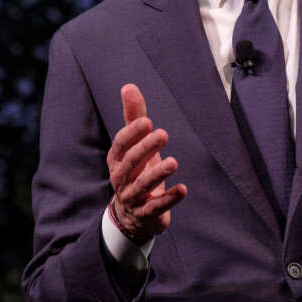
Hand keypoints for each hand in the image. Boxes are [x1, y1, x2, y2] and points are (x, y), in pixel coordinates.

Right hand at [106, 83, 186, 242]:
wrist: (132, 215)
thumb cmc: (136, 171)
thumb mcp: (135, 145)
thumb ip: (133, 118)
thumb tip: (128, 86)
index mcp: (117, 160)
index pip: (120, 145)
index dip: (131, 134)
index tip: (146, 121)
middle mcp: (121, 178)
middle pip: (130, 163)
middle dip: (146, 148)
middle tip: (164, 134)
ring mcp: (132, 198)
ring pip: (142, 186)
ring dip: (157, 173)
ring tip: (174, 162)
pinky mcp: (146, 213)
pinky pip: (156, 207)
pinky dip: (169, 198)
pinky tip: (183, 189)